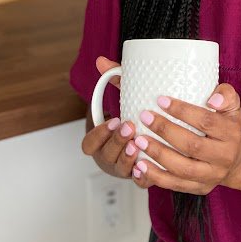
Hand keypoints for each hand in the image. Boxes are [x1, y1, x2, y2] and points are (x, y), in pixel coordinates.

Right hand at [81, 56, 138, 178]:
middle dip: (116, 142)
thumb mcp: (123, 98)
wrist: (151, 136)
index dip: (99, 134)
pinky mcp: (141, 177)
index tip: (113, 119)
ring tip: (139, 143)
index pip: (89, 144)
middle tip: (129, 127)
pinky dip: (143, 175)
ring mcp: (124, 169)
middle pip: (106, 156)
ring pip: (122, 169)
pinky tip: (149, 165)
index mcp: (100, 142)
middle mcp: (109, 158)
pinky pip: (140, 181)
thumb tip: (101, 60)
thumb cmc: (131, 116)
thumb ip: (113, 80)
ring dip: (128, 158)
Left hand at [128, 84, 240, 194]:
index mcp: (231, 133)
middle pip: (192, 146)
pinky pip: (176, 185)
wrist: (236, 159)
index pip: (206, 121)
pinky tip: (140, 165)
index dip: (182, 111)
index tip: (160, 100)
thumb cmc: (226, 125)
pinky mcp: (200, 188)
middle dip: (165, 131)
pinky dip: (156, 176)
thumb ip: (226, 95)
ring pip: (182, 169)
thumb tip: (213, 99)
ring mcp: (212, 175)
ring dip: (158, 154)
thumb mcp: (232, 105)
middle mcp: (224, 157)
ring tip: (139, 140)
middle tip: (145, 117)